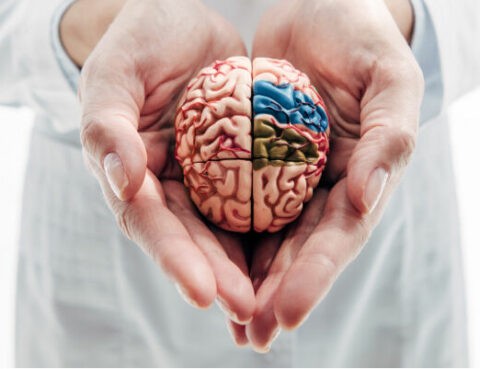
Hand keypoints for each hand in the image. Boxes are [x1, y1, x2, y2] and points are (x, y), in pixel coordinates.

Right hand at [71, 0, 254, 320]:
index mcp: (134, 173)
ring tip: (276, 301)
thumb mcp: (116, 72)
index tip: (202, 292)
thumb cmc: (141, 40)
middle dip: (220, 277)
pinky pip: (263, 196)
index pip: (149, 222)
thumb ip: (107, 124)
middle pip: (194, 239)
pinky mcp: (243, 165)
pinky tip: (299, 253)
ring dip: (251, 268)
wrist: (184, 18)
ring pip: (230, 230)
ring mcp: (208, 179)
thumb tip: (124, 181)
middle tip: (249, 310)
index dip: (174, 258)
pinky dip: (278, 226)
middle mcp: (171, 186)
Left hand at [231, 0, 423, 350]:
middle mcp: (323, 186)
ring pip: (265, 236)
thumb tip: (366, 199)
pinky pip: (234, 199)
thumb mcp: (388, 77)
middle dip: (276, 292)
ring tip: (229, 321)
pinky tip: (204, 264)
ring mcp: (287, 177)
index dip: (316, 275)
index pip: (339, 236)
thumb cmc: (360, 37)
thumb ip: (389, 136)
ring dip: (247, 278)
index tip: (288, 311)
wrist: (316, 7)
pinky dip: (221, 233)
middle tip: (252, 334)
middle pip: (299, 249)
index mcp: (361, 175)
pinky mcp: (252, 159)